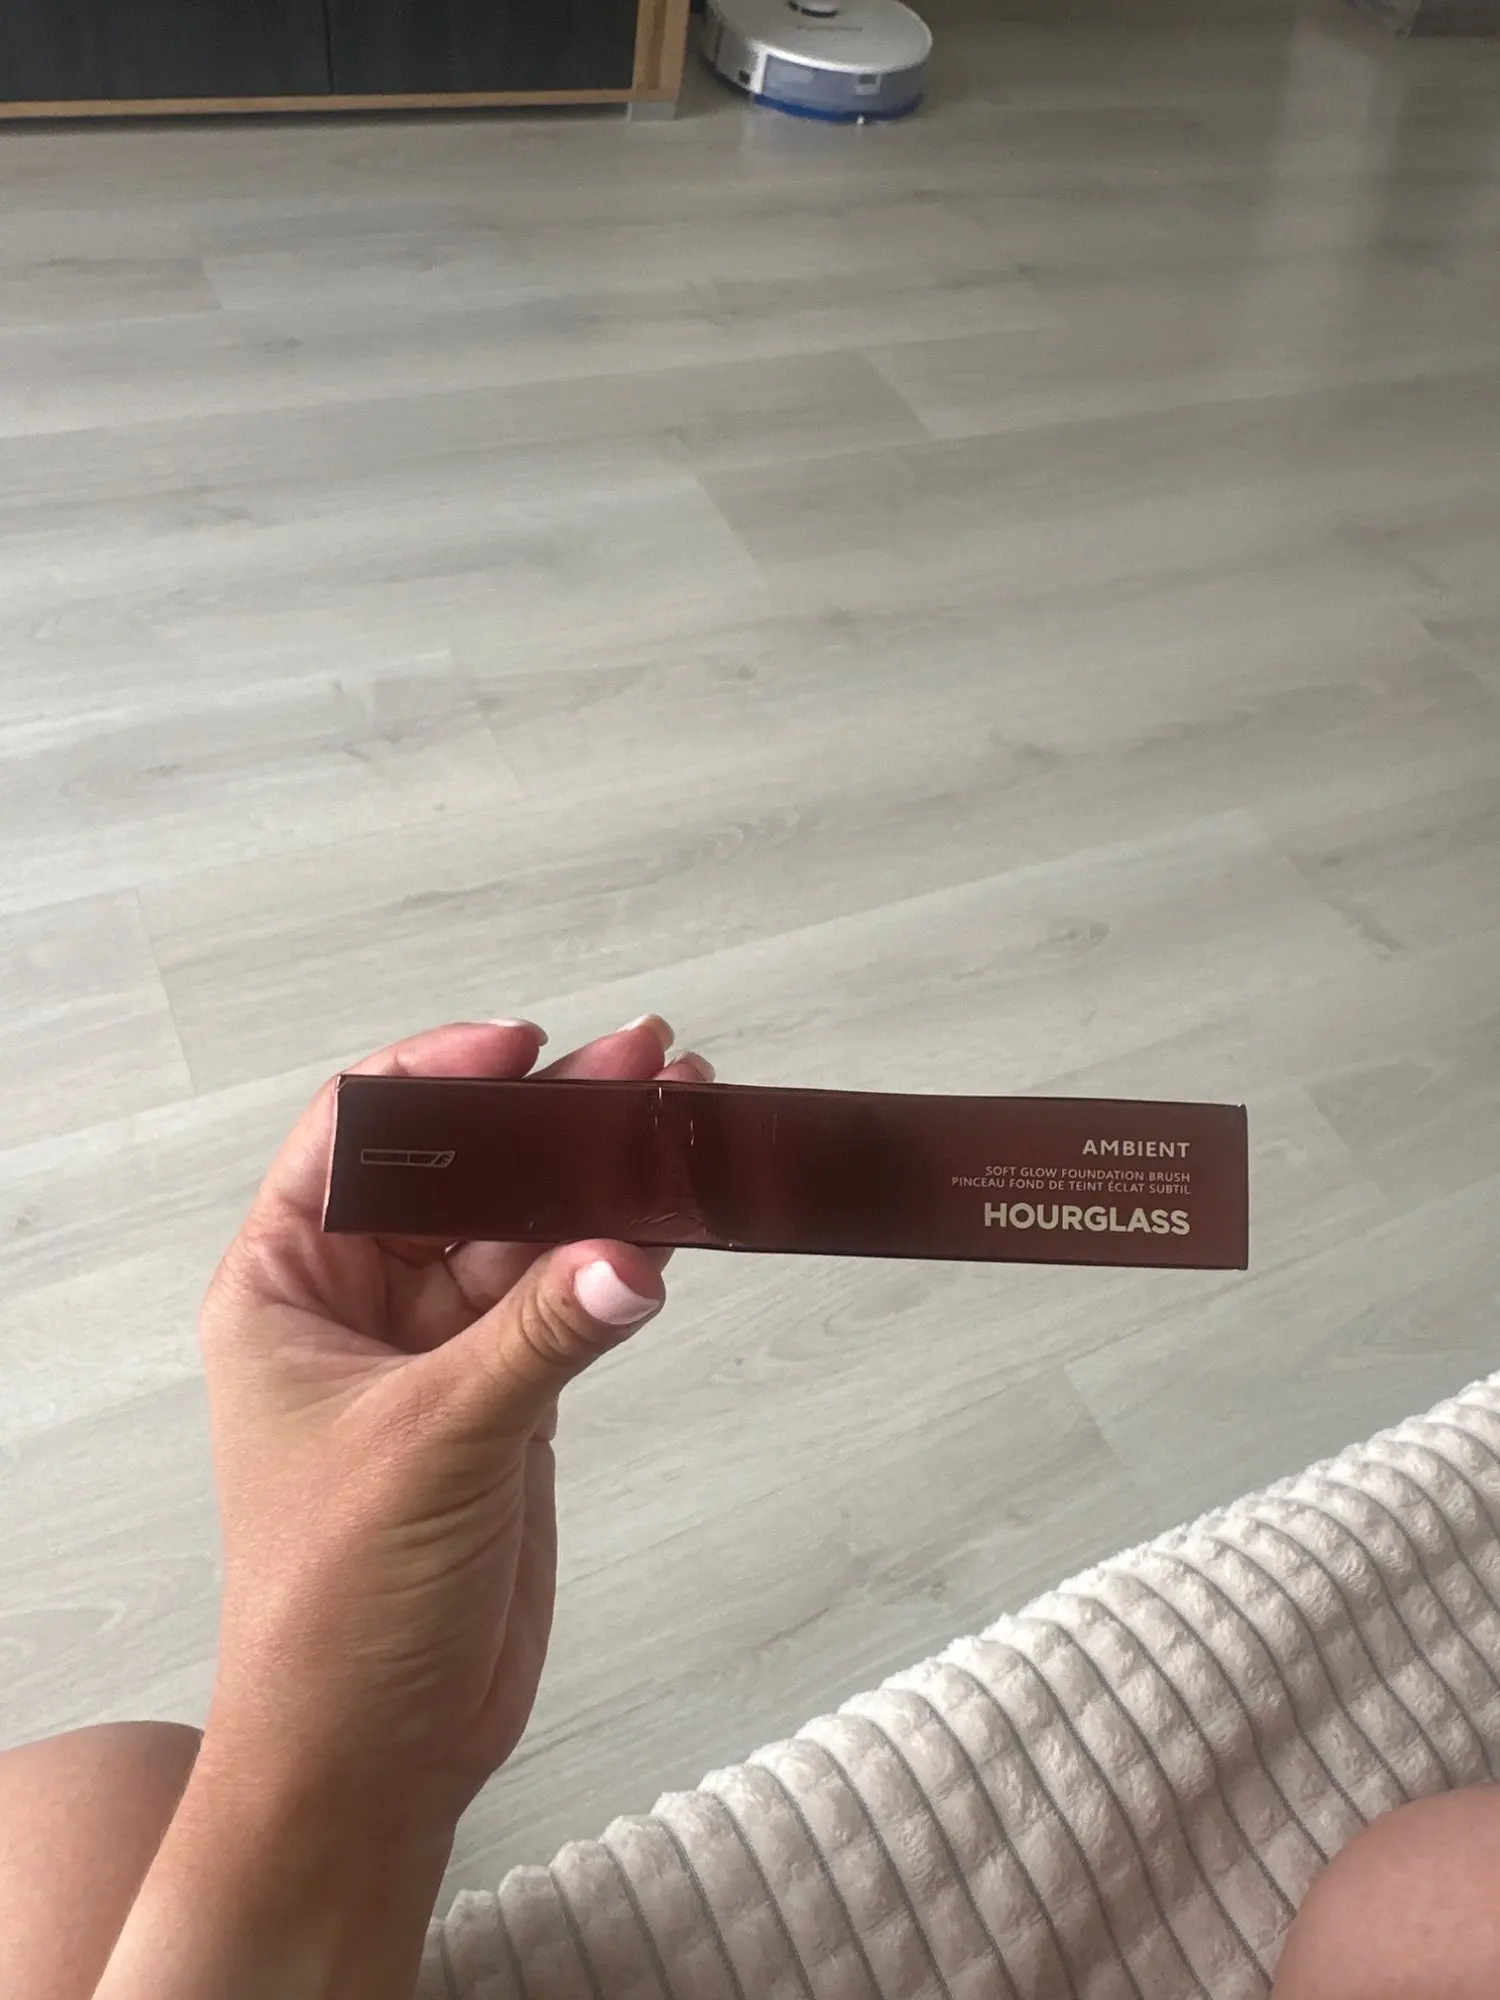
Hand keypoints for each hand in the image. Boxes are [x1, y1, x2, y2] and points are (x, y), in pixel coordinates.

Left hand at [195, 1014, 709, 1838]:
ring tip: (683, 1111)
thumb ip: (538, 1340)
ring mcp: (439, 1347)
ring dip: (599, 1176)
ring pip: (526, 1228)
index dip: (437, 1075)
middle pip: (462, 1170)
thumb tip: (631, 1253)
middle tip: (644, 1061)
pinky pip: (565, 1295)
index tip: (524, 1046)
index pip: (356, 1135)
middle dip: (549, 1116)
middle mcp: (359, 1303)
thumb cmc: (336, 1607)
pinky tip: (675, 1210)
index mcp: (287, 1287)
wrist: (373, 1752)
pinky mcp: (505, 1395)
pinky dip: (620, 1252)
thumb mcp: (433, 1447)